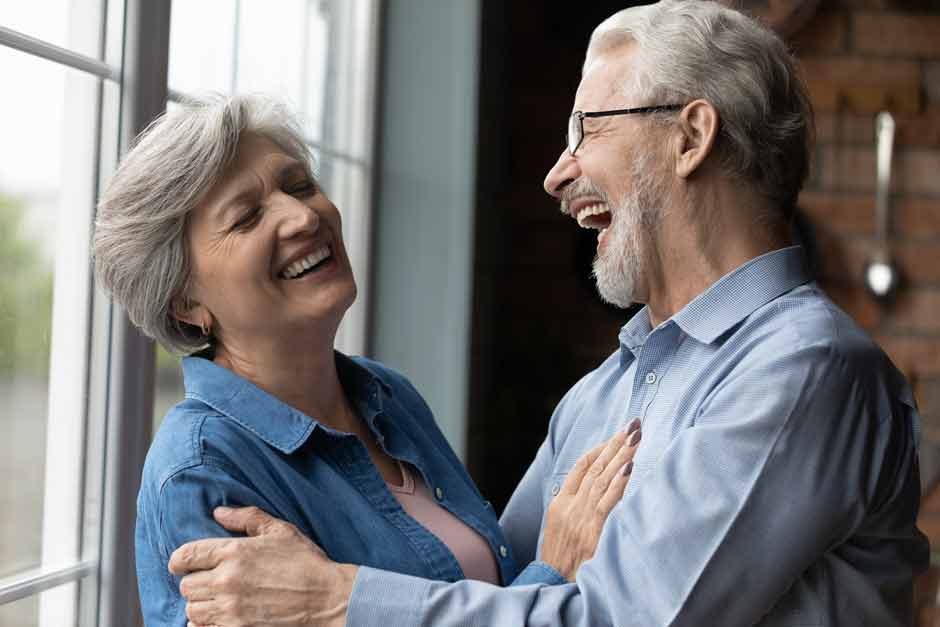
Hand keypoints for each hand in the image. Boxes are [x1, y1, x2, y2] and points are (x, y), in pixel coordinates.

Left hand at [168, 506, 357, 626]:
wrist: (327, 599)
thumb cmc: (306, 562)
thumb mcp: (281, 531)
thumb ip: (247, 518)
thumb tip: (219, 512)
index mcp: (234, 552)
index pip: (185, 556)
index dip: (179, 560)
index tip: (182, 564)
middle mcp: (227, 580)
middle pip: (186, 586)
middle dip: (195, 583)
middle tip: (211, 582)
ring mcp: (230, 609)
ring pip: (192, 610)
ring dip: (200, 605)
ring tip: (217, 601)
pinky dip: (206, 625)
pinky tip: (221, 618)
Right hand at [540, 421, 640, 580]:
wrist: (550, 585)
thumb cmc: (559, 561)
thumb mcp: (559, 530)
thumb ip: (574, 510)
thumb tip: (592, 494)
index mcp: (560, 503)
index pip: (580, 467)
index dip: (599, 449)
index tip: (614, 436)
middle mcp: (570, 505)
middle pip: (596, 467)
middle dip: (615, 443)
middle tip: (633, 424)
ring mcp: (580, 517)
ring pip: (603, 478)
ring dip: (621, 455)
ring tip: (635, 435)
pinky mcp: (592, 531)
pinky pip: (607, 501)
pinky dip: (618, 483)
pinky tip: (629, 466)